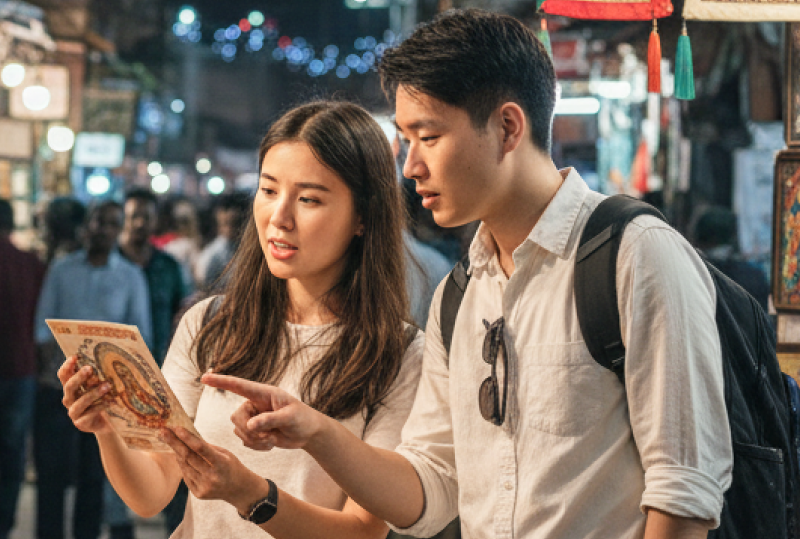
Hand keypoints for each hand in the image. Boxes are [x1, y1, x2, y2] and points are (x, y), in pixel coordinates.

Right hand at [57, 355, 112, 433]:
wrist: (107, 422)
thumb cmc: (104, 398)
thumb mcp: (100, 385)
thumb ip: (98, 375)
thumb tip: (107, 357)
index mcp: (71, 388)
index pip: (64, 375)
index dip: (67, 366)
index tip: (75, 356)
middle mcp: (69, 399)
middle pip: (69, 387)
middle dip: (78, 377)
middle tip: (89, 369)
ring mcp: (74, 412)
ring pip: (80, 401)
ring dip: (93, 393)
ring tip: (107, 385)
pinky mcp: (81, 423)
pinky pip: (90, 413)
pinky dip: (101, 406)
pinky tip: (111, 401)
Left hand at [161, 427, 266, 512]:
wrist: (239, 489)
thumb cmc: (231, 466)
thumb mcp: (224, 453)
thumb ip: (206, 447)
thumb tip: (187, 436)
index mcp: (221, 464)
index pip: (201, 449)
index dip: (187, 438)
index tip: (176, 428)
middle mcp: (212, 477)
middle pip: (188, 457)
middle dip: (174, 443)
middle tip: (163, 432)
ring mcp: (204, 487)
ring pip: (184, 466)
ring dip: (176, 453)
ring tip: (170, 441)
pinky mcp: (198, 493)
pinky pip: (186, 476)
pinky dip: (183, 465)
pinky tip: (181, 457)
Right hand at [201, 373, 323, 451]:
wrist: (307, 433)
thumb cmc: (302, 419)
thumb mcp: (289, 418)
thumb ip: (270, 420)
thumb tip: (250, 426)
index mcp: (263, 393)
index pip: (238, 385)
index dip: (220, 381)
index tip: (204, 378)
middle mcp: (255, 404)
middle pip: (236, 417)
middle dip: (249, 431)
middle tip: (269, 436)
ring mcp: (253, 418)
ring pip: (239, 430)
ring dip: (255, 440)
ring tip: (273, 439)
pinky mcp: (254, 431)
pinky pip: (245, 441)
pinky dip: (257, 446)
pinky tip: (271, 443)